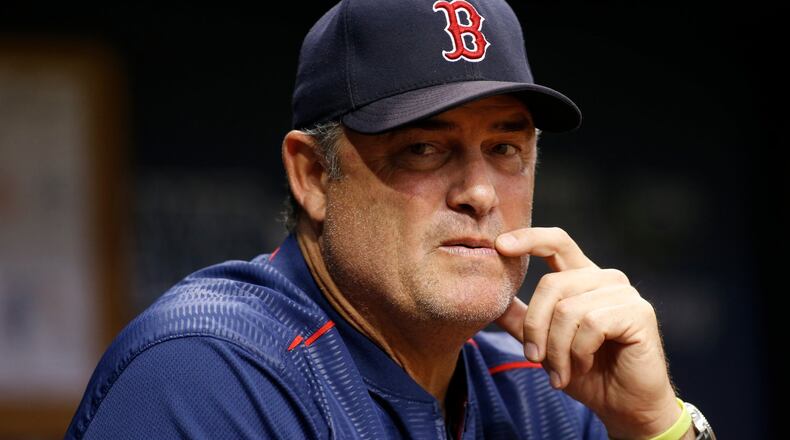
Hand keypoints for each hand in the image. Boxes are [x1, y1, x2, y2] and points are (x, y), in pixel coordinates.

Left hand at [494, 227, 682, 438]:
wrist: (624, 406)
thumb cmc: (587, 373)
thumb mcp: (544, 344)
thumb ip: (521, 320)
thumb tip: (490, 299)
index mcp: (582, 278)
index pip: (556, 243)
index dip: (529, 239)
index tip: (499, 245)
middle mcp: (604, 279)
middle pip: (551, 284)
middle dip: (535, 327)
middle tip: (535, 359)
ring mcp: (623, 293)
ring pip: (567, 310)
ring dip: (557, 349)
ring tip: (561, 372)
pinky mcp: (638, 312)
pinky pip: (591, 325)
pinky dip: (579, 352)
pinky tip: (584, 365)